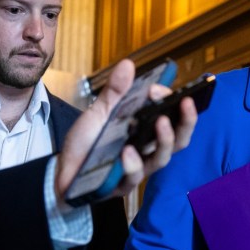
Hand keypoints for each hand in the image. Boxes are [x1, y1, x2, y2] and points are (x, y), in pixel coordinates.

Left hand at [55, 58, 197, 205]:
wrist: (62, 170)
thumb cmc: (86, 143)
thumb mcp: (99, 112)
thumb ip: (115, 92)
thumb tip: (128, 64)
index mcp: (146, 132)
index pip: (173, 119)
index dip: (179, 106)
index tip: (174, 90)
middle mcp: (147, 151)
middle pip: (178, 140)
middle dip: (186, 122)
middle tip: (186, 103)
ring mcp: (137, 169)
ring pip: (161, 158)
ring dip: (164, 140)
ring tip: (160, 122)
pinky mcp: (122, 185)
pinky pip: (133, 176)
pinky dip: (132, 164)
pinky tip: (127, 152)